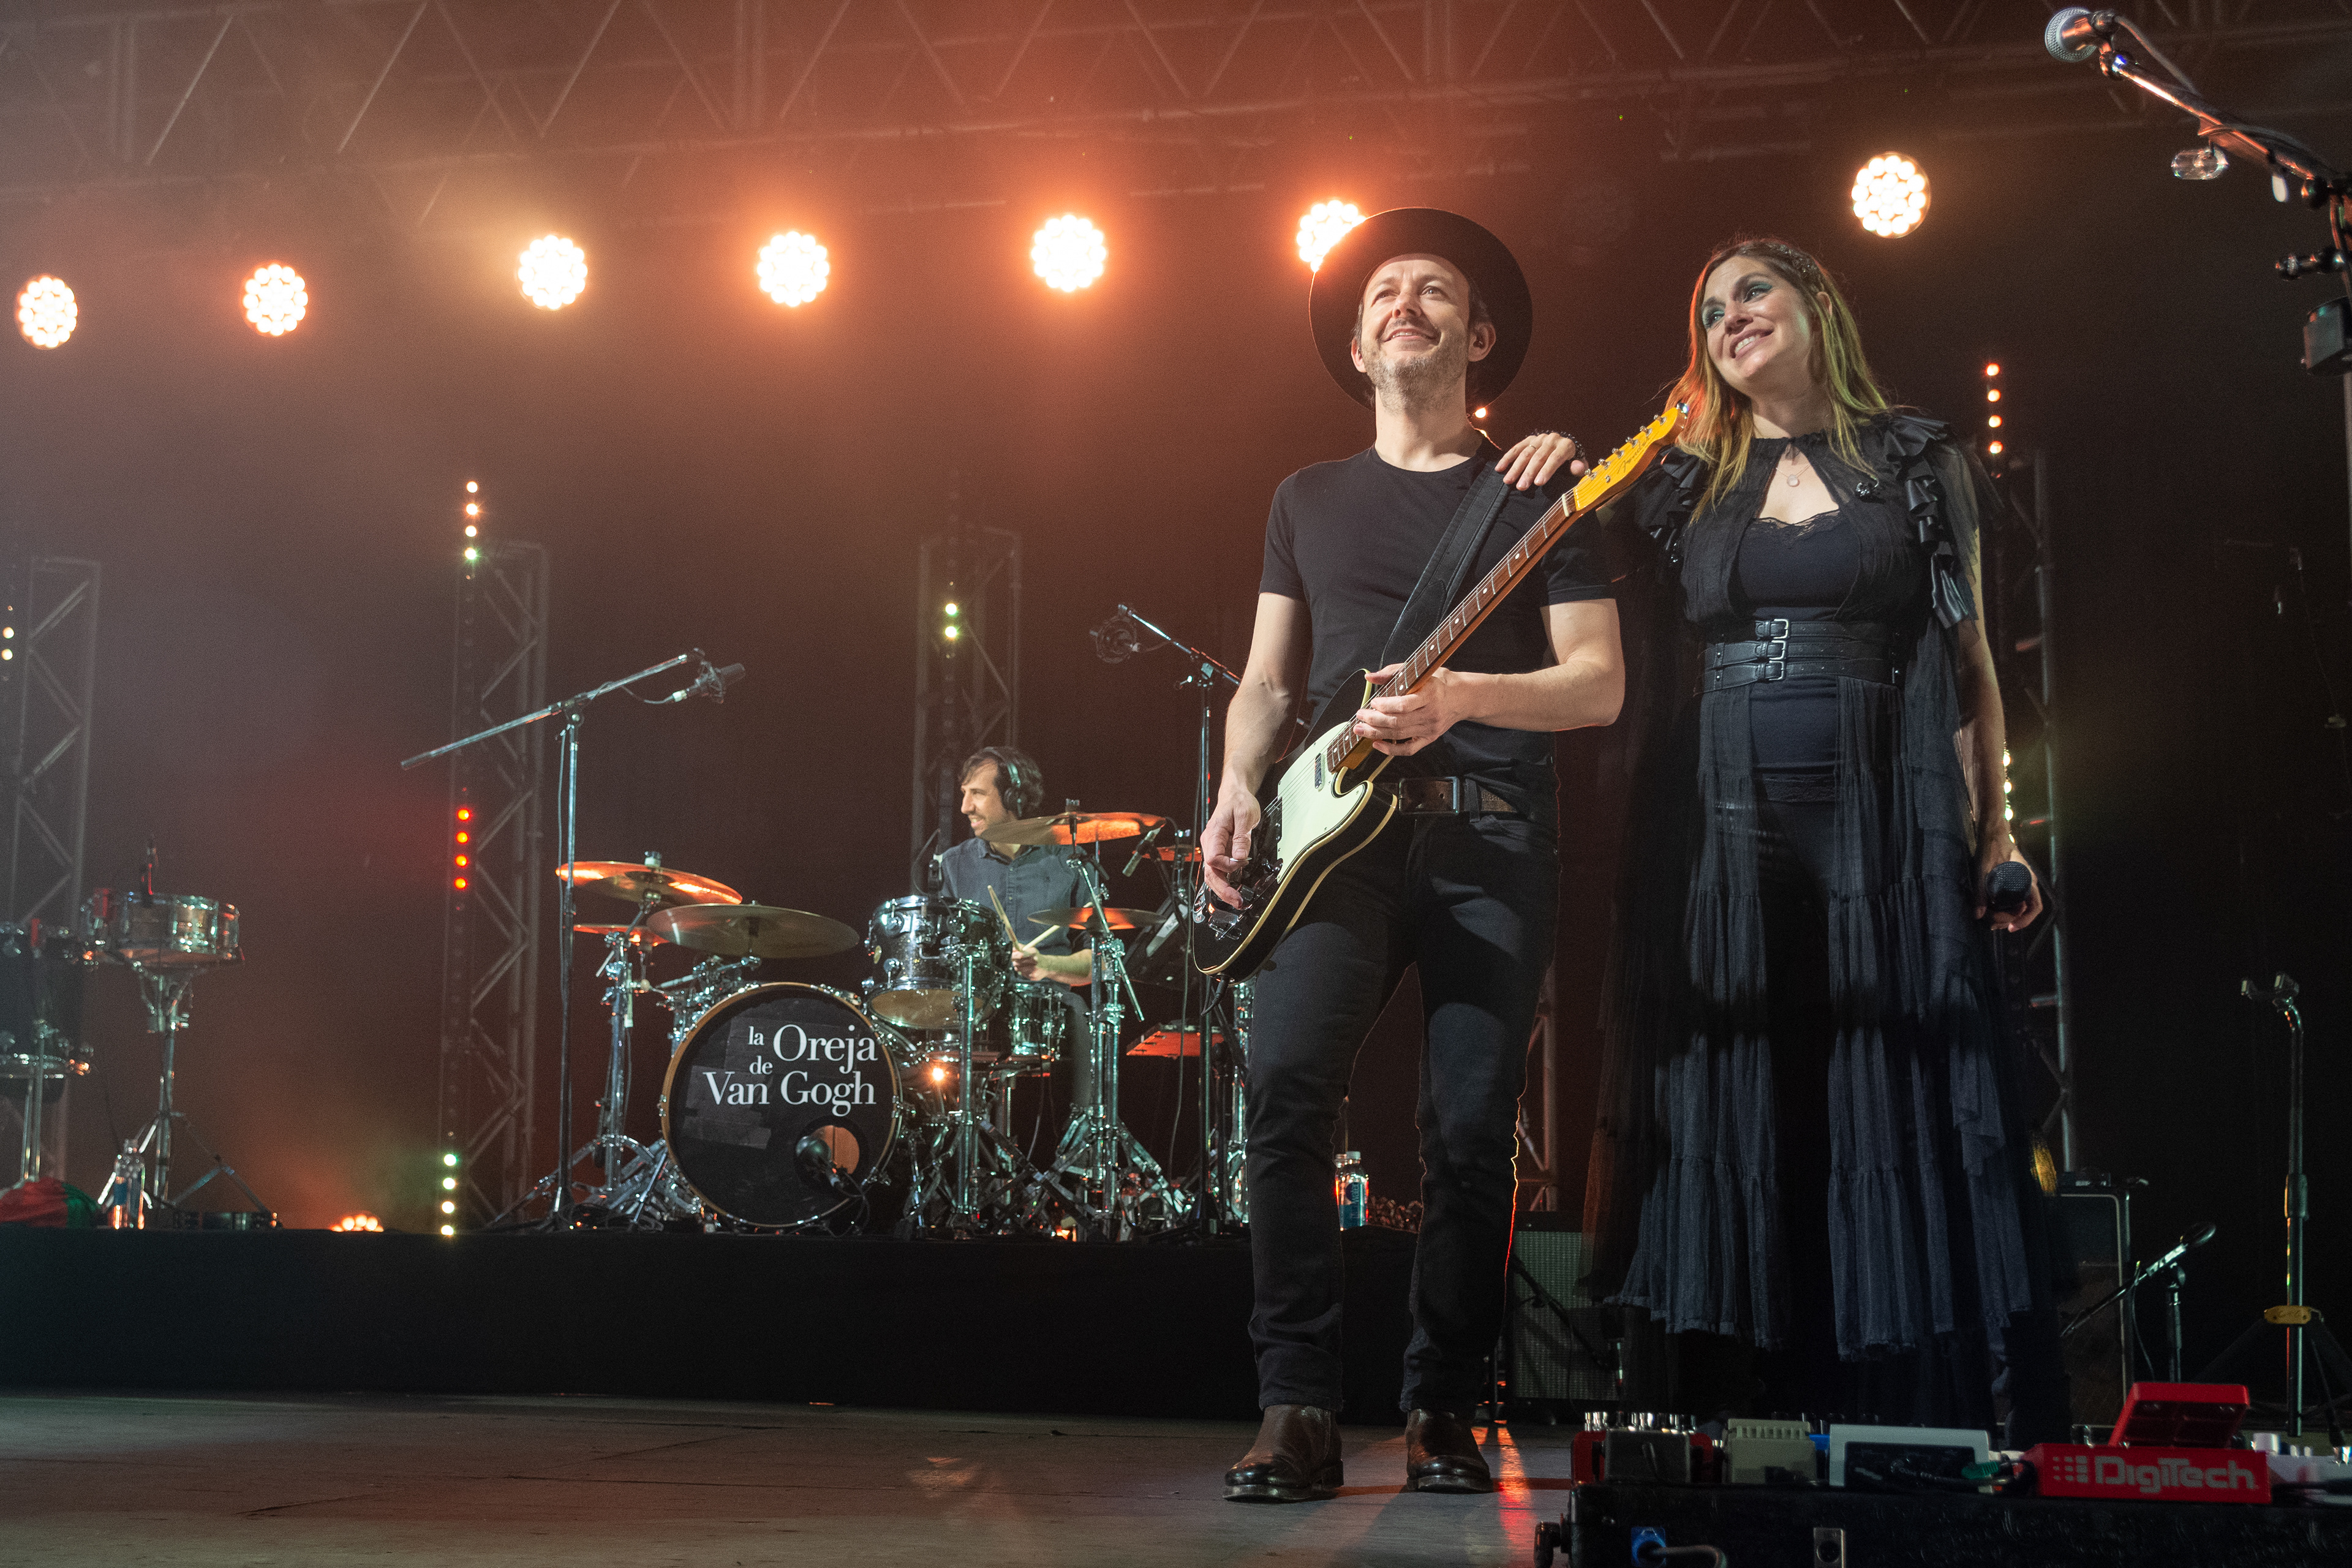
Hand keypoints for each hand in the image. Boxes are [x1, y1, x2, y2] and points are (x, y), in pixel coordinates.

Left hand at [1011, 947, 1043, 980]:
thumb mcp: (1030, 949)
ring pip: (1018, 969)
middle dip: (1015, 961)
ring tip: (1024, 964)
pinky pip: (1022, 974)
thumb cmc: (1036, 956)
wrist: (1048, 966)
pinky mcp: (1033, 976)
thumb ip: (1021, 948)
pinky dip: (1022, 971)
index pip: (1020, 955)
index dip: (1014, 955)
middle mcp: (1035, 961)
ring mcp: (1034, 970)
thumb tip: (1012, 948)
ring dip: (1018, 966)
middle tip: (1016, 959)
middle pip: (1017, 962)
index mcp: (1033, 953)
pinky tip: (1028, 969)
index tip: (1013, 955)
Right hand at [1202, 781, 1260, 908]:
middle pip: (1210, 872)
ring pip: (1213, 874)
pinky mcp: (1219, 851)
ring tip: (1236, 900)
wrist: (1235, 795)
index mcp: (1214, 834)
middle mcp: (1210, 843)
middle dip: (1223, 889)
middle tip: (1237, 901)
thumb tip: (1240, 858)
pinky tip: (1233, 891)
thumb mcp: (1245, 815)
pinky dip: (1225, 882)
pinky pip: (1219, 870)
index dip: (1228, 865)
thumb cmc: (1239, 802)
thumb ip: (1242, 838)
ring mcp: (1213, 848)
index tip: (1242, 863)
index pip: (1214, 858)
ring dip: (1223, 889)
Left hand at [1352, 662, 1473, 755]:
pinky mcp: (1429, 738)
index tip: (1373, 702)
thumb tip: (1370, 677)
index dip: (1385, 706)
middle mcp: (1430, 714)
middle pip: (1397, 722)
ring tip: (1361, 729)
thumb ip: (1393, 672)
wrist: (1463, 697)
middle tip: (1360, 716)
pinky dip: (1390, 750)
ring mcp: (1430, 728)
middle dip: (1374, 720)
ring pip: (1399, 735)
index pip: (1404, 704)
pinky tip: (1377, 744)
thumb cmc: (1440, 682)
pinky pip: (1408, 749)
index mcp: (1430, 694)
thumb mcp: (1420, 671)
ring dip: (1376, 733)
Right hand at [1493, 431, 1586, 490]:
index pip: (1555, 457)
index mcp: (1566, 445)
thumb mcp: (1578, 467)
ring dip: (1516, 468)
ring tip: (1508, 482)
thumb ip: (1578, 468)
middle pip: (1538, 456)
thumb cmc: (1571, 463)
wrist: (1565, 449)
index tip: (1538, 483)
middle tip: (1522, 487)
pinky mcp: (1529, 440)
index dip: (1547, 470)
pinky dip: (1507, 458)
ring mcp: (1539, 439)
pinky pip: (1516, 448)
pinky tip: (1500, 468)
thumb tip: (1578, 467)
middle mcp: (1552, 439)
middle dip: (1529, 472)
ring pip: (1526, 453)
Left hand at [1978, 839, 2043, 932]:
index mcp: (2027, 880)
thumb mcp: (1983, 871)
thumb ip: (1980, 893)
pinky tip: (1990, 909)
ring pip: (2017, 906)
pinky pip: (2012, 899)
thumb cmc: (1991, 849)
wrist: (1993, 834)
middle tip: (1991, 924)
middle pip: (2023, 910)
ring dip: (2004, 914)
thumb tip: (1977, 915)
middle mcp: (2027, 883)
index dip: (2025, 921)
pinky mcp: (2013, 883)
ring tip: (1988, 917)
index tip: (2010, 927)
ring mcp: (2021, 883)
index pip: (2034, 907)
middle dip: (2008, 919)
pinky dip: (2003, 907)